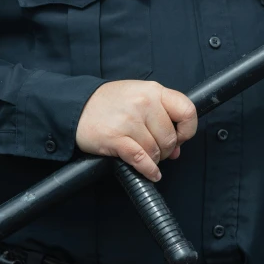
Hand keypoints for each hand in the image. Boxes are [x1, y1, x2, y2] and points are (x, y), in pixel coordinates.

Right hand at [76, 80, 197, 181]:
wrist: (76, 106)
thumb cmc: (109, 103)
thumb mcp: (139, 98)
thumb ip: (161, 118)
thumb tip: (177, 149)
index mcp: (153, 90)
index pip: (187, 111)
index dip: (187, 130)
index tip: (180, 137)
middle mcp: (144, 103)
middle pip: (170, 137)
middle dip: (166, 149)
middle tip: (157, 150)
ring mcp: (129, 120)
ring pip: (155, 150)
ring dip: (154, 159)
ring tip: (145, 155)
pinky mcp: (115, 138)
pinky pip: (141, 159)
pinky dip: (148, 170)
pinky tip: (151, 173)